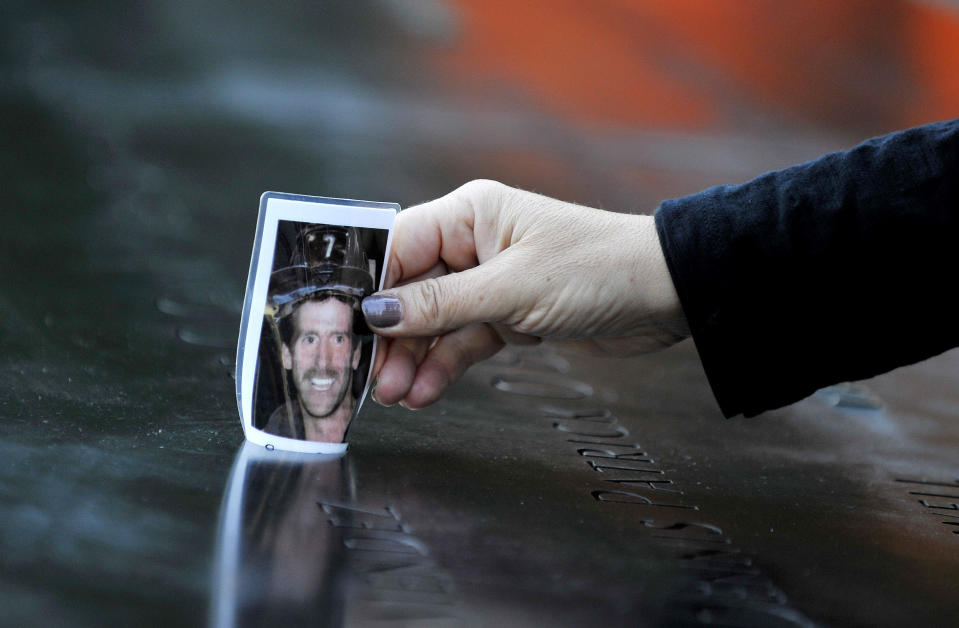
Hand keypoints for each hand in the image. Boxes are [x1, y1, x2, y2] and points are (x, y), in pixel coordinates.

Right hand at [362, 180, 688, 408]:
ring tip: (395, 394)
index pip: (397, 246)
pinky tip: (425, 392)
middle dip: (390, 335)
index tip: (340, 324)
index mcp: (471, 215)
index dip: (367, 286)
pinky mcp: (509, 316)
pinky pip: (463, 342)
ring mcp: (490, 283)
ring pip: (434, 323)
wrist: (665, 297)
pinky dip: (444, 367)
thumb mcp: (513, 288)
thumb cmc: (598, 268)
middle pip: (410, 290)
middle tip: (368, 375)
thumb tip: (378, 313)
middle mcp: (475, 245)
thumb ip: (442, 303)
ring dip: (413, 359)